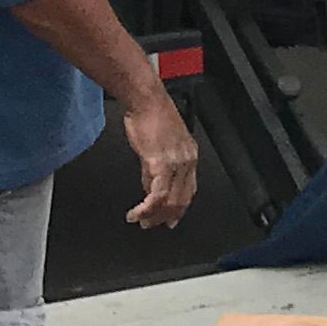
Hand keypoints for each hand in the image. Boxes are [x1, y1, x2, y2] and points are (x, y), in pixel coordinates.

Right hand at [122, 92, 200, 228]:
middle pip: (181, 199)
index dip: (180, 208)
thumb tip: (149, 189)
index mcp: (189, 155)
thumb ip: (155, 169)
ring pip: (170, 201)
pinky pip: (157, 195)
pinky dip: (146, 208)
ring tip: (141, 222)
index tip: (170, 219)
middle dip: (166, 217)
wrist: (146, 100)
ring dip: (154, 216)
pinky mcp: (161, 163)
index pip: (189, 190)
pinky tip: (136, 213)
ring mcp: (176, 163)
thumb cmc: (151, 115)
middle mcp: (187, 161)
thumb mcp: (157, 145)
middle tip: (151, 226)